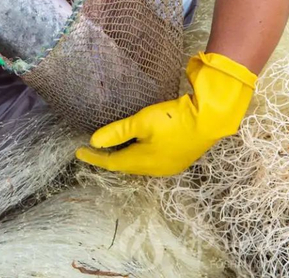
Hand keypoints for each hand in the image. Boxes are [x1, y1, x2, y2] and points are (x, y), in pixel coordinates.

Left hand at [75, 52, 256, 176]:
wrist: (209, 120)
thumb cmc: (173, 119)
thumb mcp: (142, 121)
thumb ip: (118, 132)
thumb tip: (94, 142)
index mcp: (144, 162)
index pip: (112, 162)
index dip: (95, 158)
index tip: (78, 152)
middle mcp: (155, 170)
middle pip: (126, 166)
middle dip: (108, 159)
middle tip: (92, 152)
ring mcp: (169, 166)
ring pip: (139, 165)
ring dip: (124, 158)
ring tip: (111, 151)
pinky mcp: (178, 159)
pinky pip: (151, 162)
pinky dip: (138, 156)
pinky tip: (137, 149)